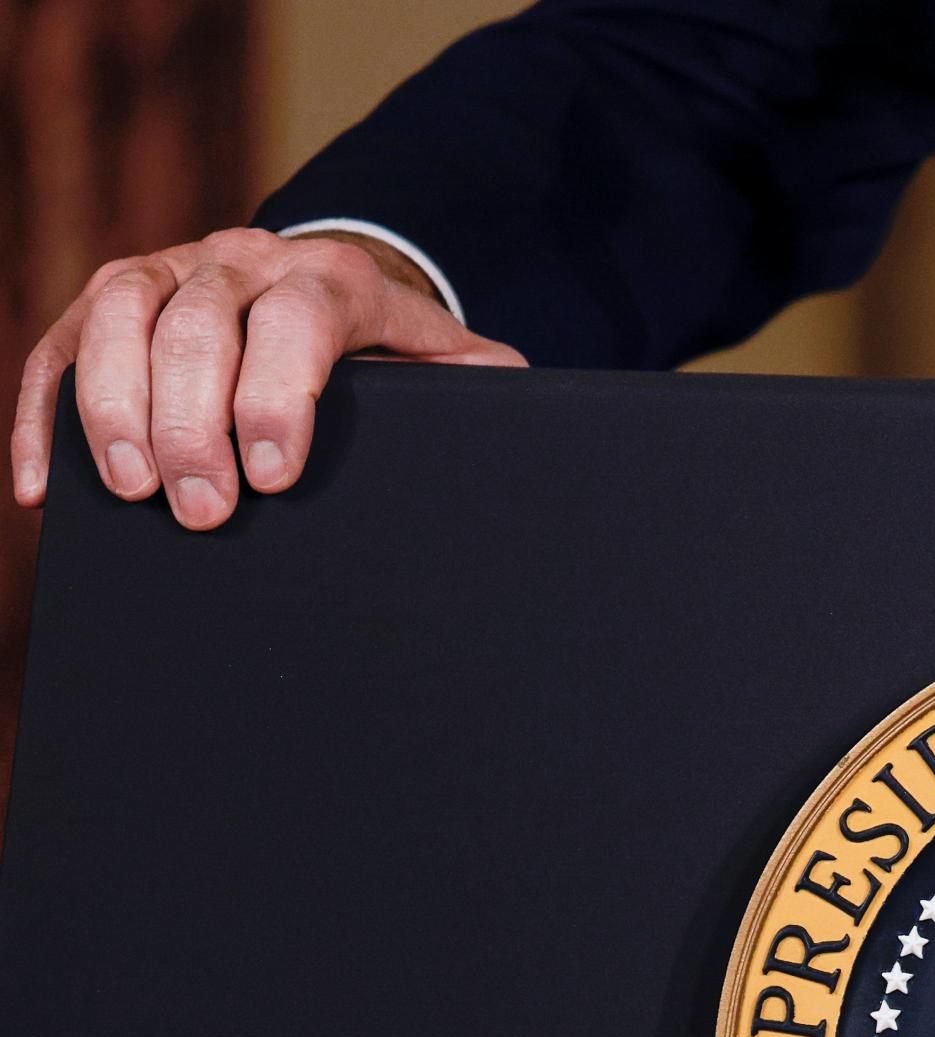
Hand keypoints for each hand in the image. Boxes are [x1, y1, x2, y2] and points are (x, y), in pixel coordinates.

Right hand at [12, 227, 523, 531]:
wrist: (331, 283)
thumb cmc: (389, 346)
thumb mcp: (445, 359)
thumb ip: (478, 382)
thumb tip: (516, 409)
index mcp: (329, 278)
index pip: (298, 321)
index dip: (278, 394)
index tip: (273, 473)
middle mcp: (242, 259)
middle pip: (198, 322)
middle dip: (193, 421)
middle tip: (201, 508)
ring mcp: (169, 269)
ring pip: (118, 315)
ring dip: (113, 406)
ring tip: (127, 491)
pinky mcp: (114, 299)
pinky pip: (60, 346)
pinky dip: (43, 412)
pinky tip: (41, 484)